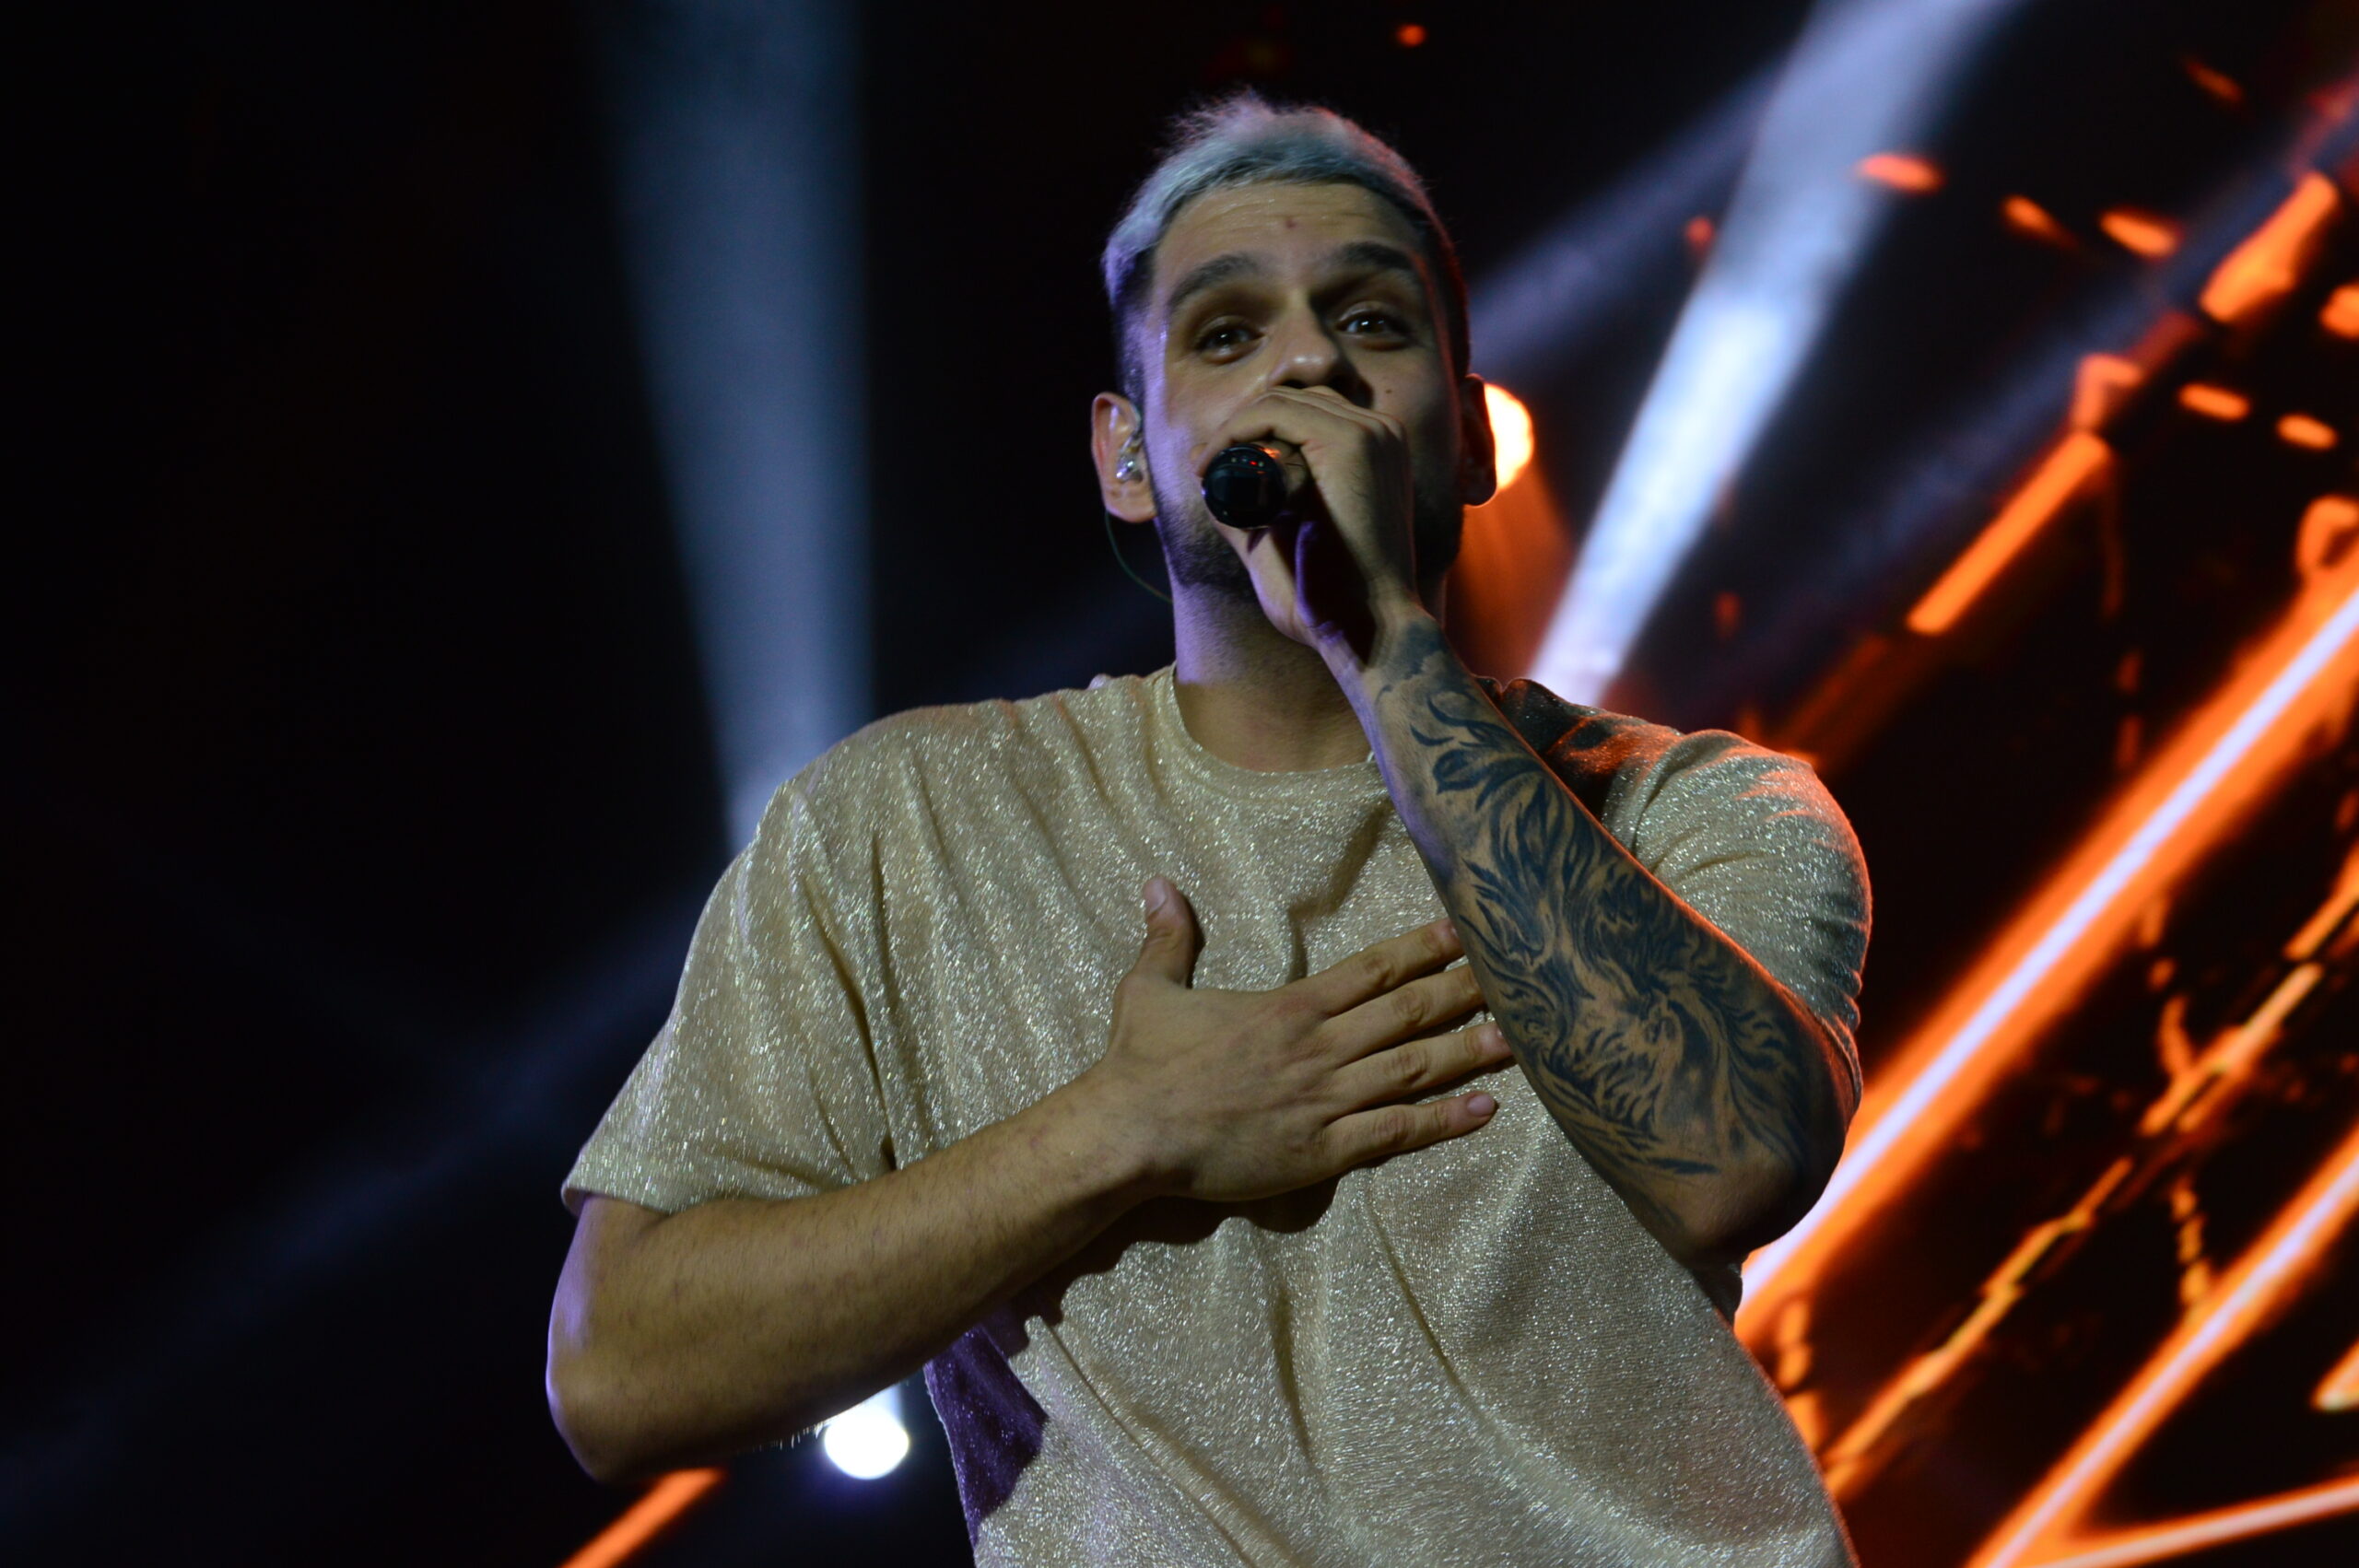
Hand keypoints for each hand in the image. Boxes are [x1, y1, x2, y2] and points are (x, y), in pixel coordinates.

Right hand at [1078, 877, 1510, 1203]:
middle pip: (1409, 1013)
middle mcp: (1320, 1048)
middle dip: (1466, 993)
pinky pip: (1395, 1133)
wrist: (1131, 1134)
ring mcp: (1326, 1101)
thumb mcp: (1150, 989)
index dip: (1423, 949)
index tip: (1464, 932)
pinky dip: (1443, 1122)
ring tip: (1520, 1040)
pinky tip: (1485, 1110)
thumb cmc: (1140, 1064)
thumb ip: (1170, 937)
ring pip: (1414, 1069)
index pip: (1373, 970)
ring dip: (1470, 1052)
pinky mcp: (1322, 1151)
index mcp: (1291, 1007)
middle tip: (1518, 979)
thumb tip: (1159, 883)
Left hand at [1204, 386, 1420, 654]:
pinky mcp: (1351, 443)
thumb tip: (1205, 474)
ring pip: (1279, 400)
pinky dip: (1234, 431)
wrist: (1367, 630)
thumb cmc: (1331, 598)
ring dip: (1232, 428)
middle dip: (1240, 426)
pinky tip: (1212, 464)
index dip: (1253, 431)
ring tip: (1207, 470)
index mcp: (1377, 451)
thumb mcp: (1282, 541)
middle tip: (1206, 469)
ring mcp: (1370, 433)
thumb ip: (1249, 509)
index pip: (1305, 412)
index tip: (1215, 470)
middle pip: (1292, 399)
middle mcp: (1380, 432)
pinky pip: (1275, 412)